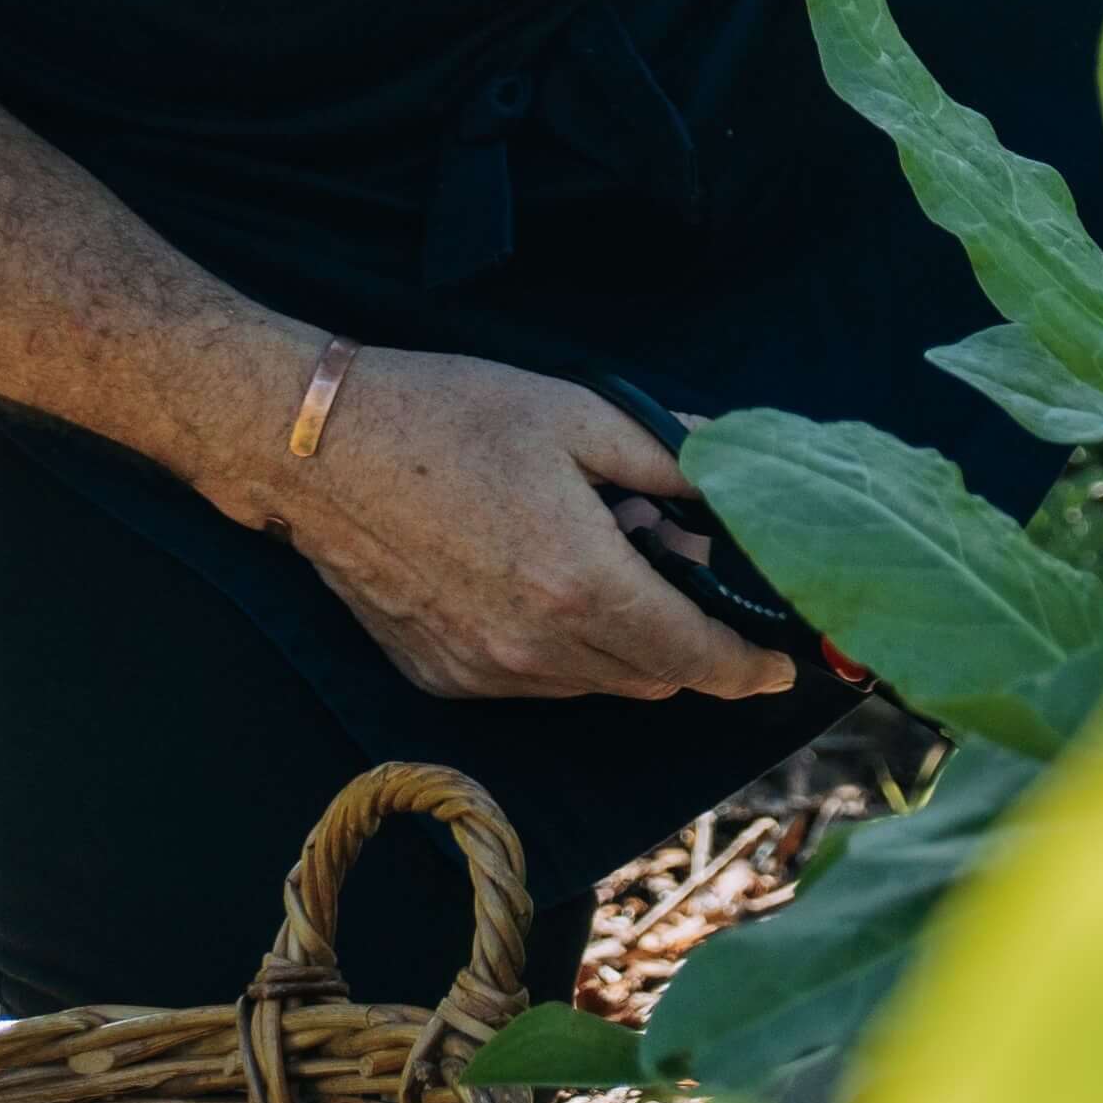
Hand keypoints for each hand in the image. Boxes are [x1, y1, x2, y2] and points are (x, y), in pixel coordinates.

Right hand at [250, 350, 811, 704]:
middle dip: (688, 639)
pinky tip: (536, 580)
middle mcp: (539, 650)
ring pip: (596, 686)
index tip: (783, 665)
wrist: (319, 450)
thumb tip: (737, 489)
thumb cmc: (449, 417)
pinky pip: (535, 683)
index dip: (751, 668)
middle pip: (654, 677)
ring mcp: (486, 672)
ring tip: (595, 557)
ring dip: (622, 643)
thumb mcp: (580, 416)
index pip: (698, 656)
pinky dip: (561, 650)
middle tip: (673, 561)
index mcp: (584, 585)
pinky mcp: (442, 678)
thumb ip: (672, 464)